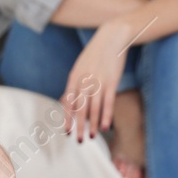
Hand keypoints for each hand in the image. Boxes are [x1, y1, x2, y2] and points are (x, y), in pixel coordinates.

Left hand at [63, 24, 128, 142]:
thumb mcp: (80, 67)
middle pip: (80, 109)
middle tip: (78, 140)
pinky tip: (104, 127)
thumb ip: (74, 84)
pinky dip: (105, 116)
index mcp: (74, 78)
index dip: (67, 118)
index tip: (67, 132)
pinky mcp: (111, 82)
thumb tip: (67, 100)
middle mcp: (84, 81)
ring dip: (92, 124)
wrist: (111, 37)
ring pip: (94, 108)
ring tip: (91, 137)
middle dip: (78, 126)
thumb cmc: (95, 54)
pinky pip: (108, 103)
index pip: (68, 103)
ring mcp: (98, 82)